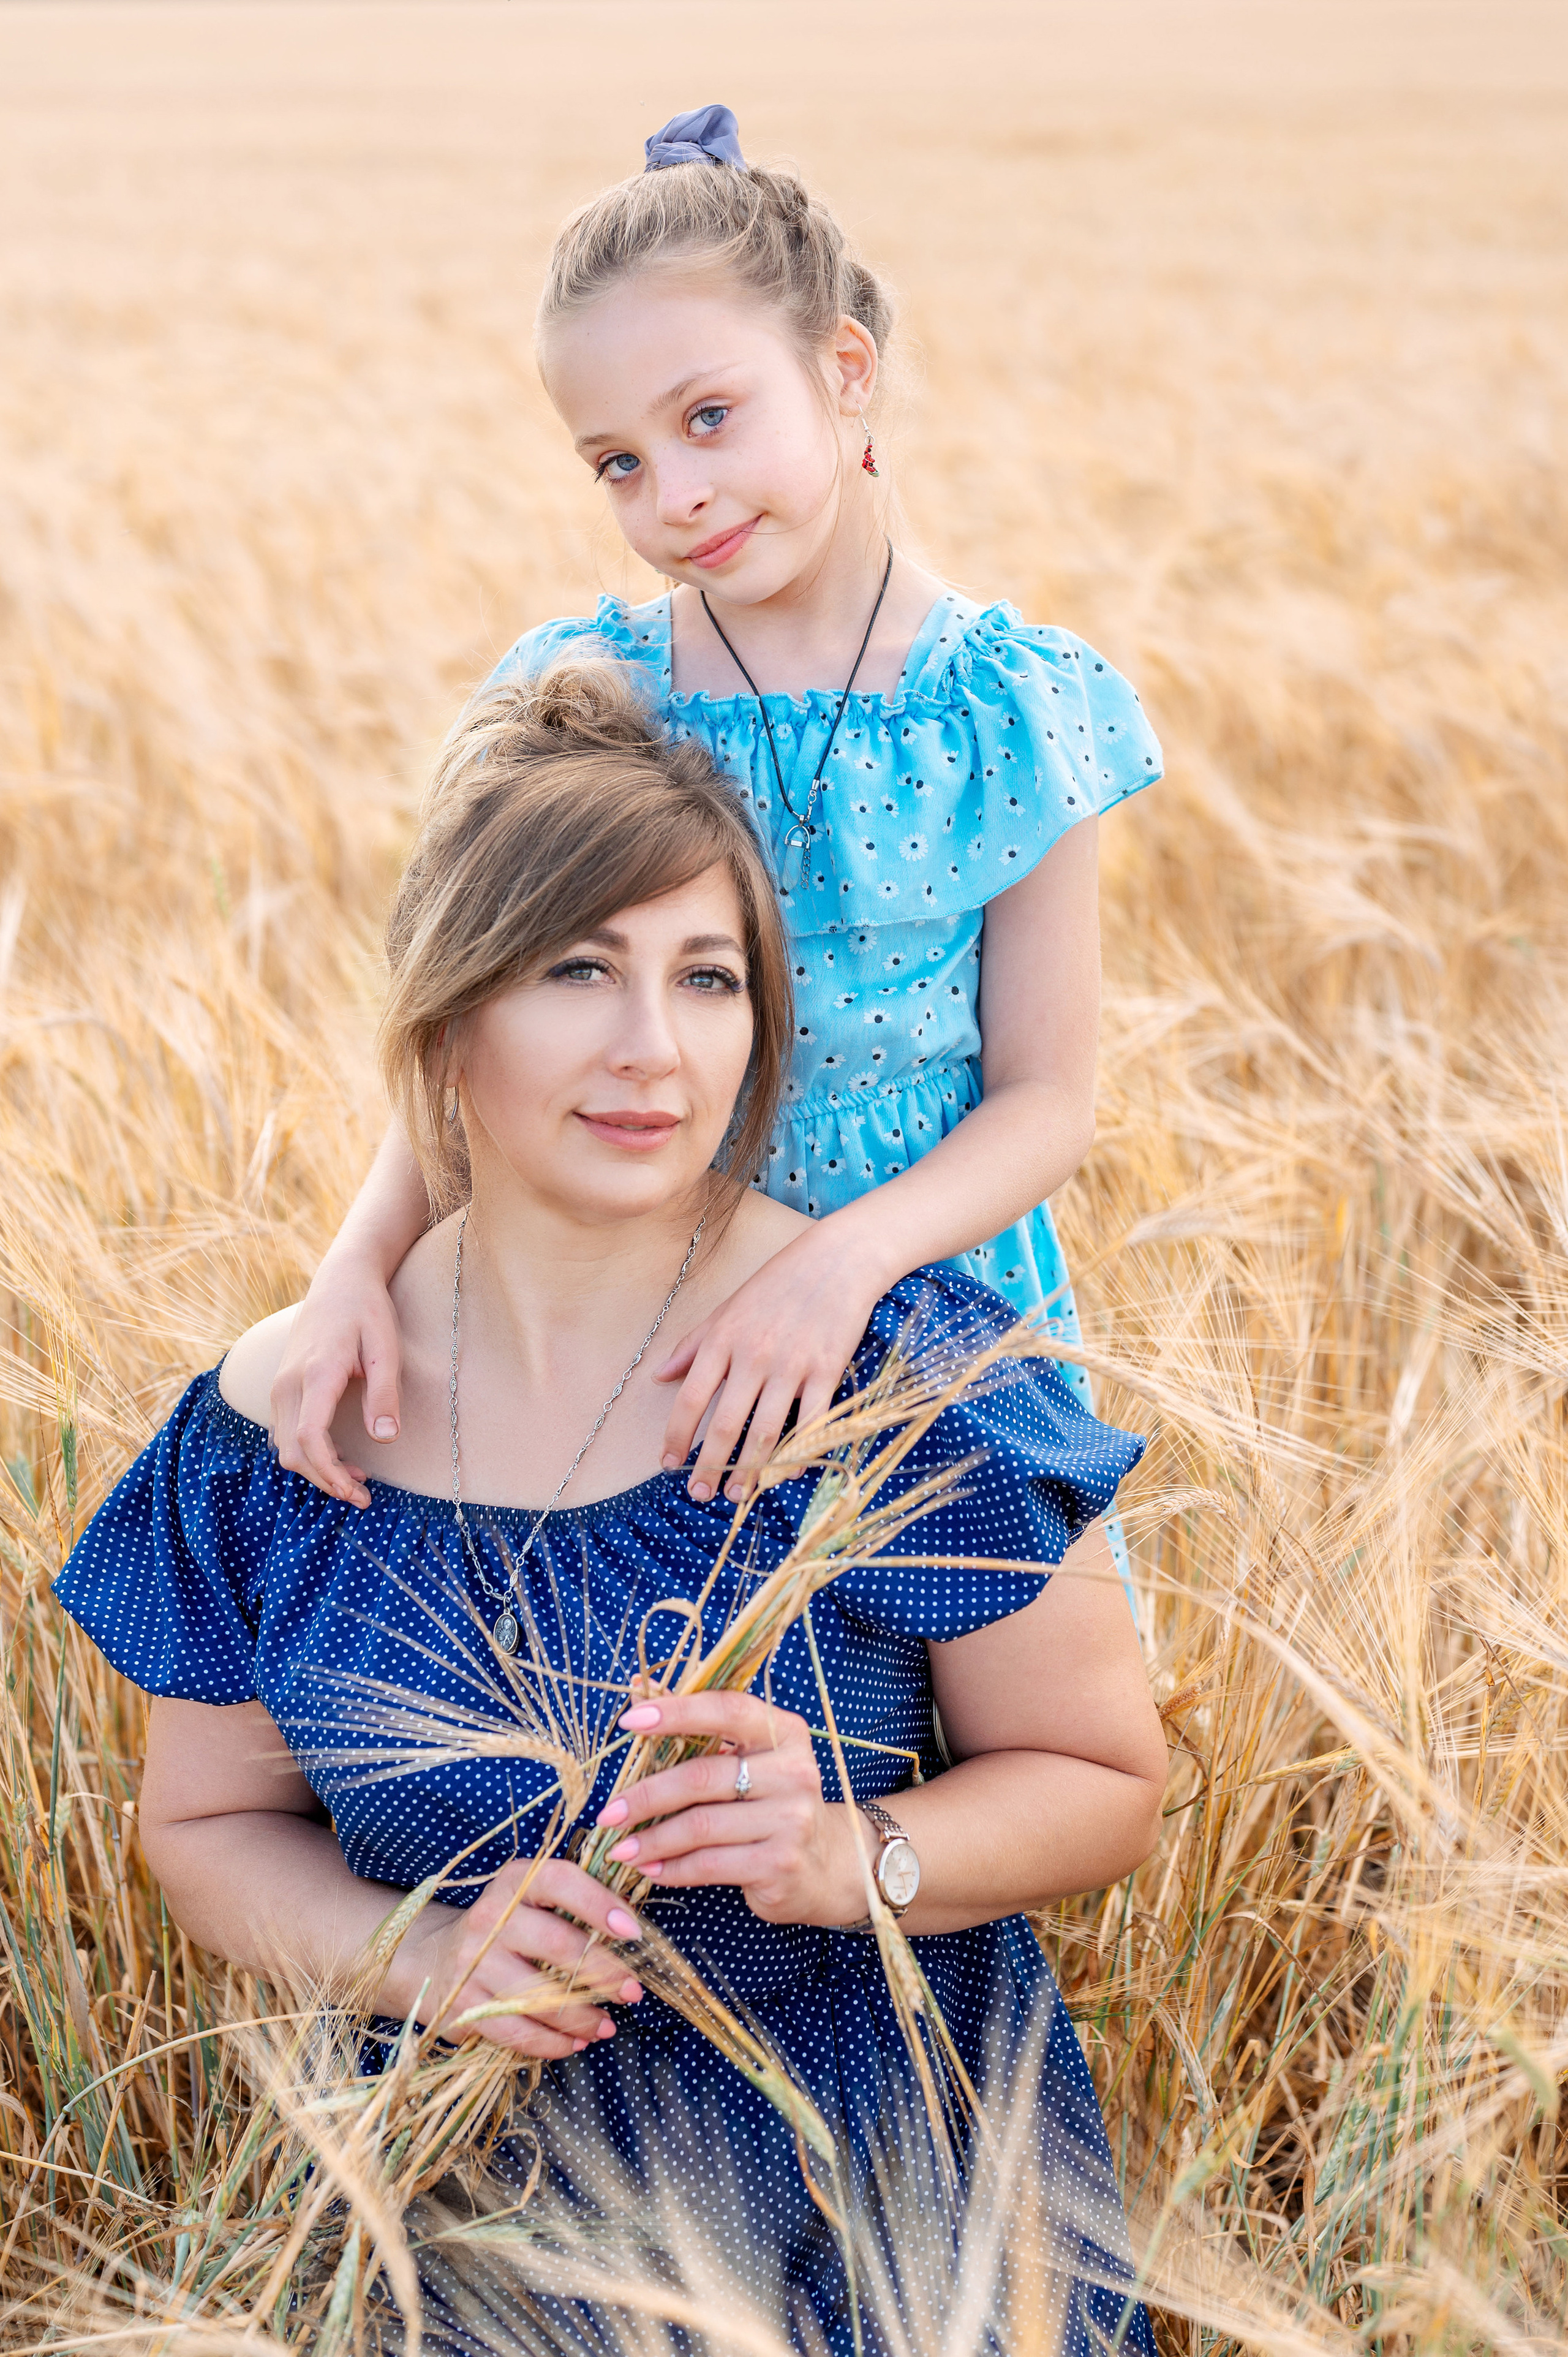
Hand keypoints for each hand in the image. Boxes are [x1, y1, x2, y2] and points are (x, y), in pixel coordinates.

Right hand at [270, 1252, 403, 1507]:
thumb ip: (384, 1394)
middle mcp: (288, 1383)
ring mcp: (280, 1385)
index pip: (310, 1439)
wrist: (341, 1279)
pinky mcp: (282, 1386)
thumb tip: (385, 1438)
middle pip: (293, 1450)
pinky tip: (337, 1455)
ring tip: (356, 1478)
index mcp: (316, 1374)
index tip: (358, 1492)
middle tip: (363, 1496)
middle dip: (325, 1480)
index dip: (331, 1473)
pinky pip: (284, 1431)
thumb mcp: (386, 1348)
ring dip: (316, 1469)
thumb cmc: (367, 1310)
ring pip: (284, 1444)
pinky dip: (306, 1452)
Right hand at [387, 1858, 646, 2059]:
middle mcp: (491, 1917)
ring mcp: (473, 1963)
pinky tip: (575, 2042)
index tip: (633, 1931)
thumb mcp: (529, 1900)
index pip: (560, 1880)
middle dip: (603, 1974)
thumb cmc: (504, 1929)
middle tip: (632, 1992)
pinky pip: (516, 2031)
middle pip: (557, 1945)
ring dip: (583, 2017)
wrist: (432, 1960)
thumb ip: (572, 1904)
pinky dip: (552, 2043)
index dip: (599, 1903)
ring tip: (607, 2026)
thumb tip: (632, 1928)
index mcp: (515, 1882)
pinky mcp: (463, 2005)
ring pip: (539, 1997)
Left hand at [595, 1692, 867, 1926]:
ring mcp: (791, 1820)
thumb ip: (699, 1729)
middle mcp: (794, 1772)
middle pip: (703, 1776)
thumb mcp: (748, 1759)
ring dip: (652, 1839)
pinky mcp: (780, 1864)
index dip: (676, 1712)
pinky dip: (673, 1869)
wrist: (823, 1864)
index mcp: (784, 1732)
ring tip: (620, 1848)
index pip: (726, 1709)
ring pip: (701, 1826)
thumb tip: (636, 1690)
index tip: (629, 1723)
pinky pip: (710, 1865)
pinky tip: (650, 1870)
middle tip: (609, 1812)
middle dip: (647, 1796)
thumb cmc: (770, 1802)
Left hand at [654, 1221, 884, 1500]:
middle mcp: (753, 1356)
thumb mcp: (726, 1308)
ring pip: (766, 1432)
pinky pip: (811, 1424)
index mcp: (723, 1339)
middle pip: (725, 1424)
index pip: (691, 1397)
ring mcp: (792, 1366)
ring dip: (749, 1470)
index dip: (676, 1435)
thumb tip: (658, 1377)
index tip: (667, 1463)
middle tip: (698, 1494)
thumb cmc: (778, 1283)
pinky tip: (787, 1474)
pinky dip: (799, 1453)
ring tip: (736, 1494)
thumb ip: (691, 1345)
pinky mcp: (827, 1372)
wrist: (837, 1260)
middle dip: (709, 1465)